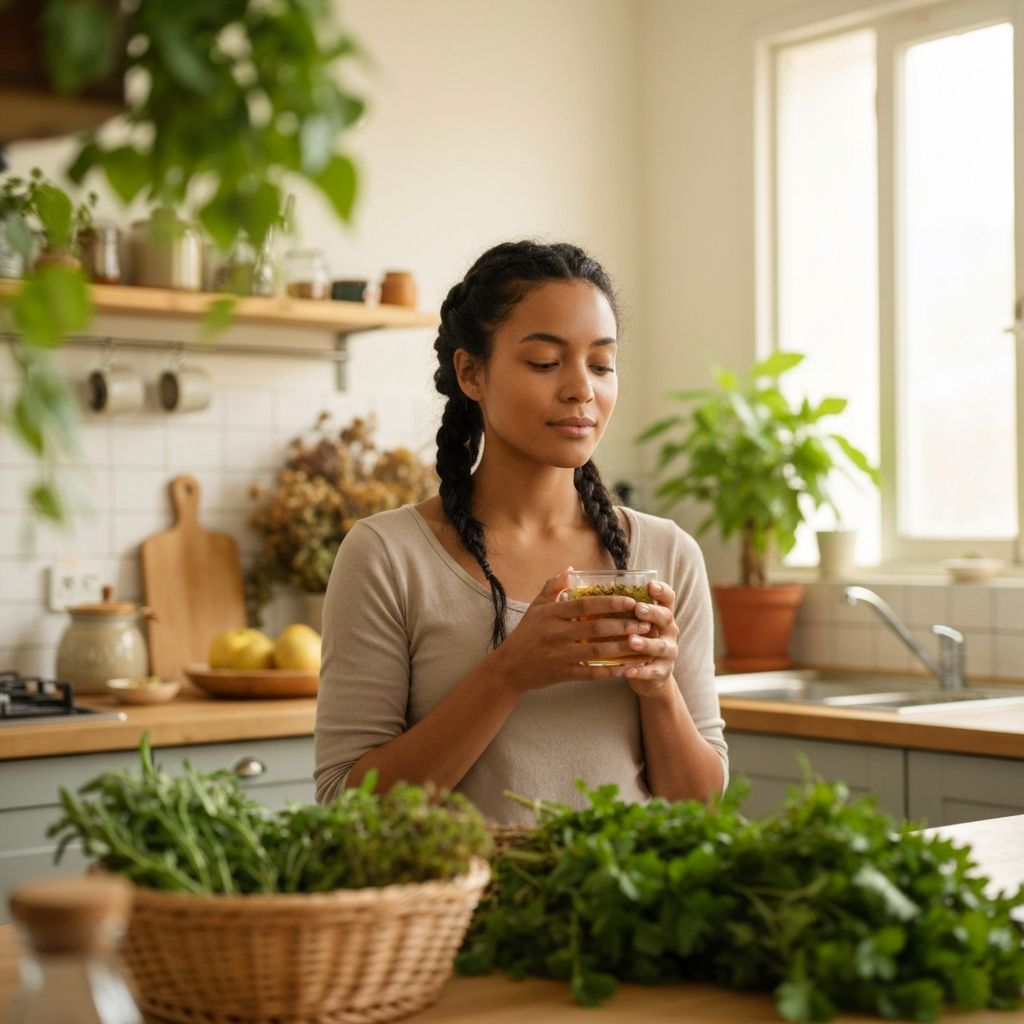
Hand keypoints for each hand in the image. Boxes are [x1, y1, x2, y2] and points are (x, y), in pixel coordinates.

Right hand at [490, 567, 652, 693]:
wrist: (509, 667)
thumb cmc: (525, 634)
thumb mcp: (536, 607)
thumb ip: (553, 587)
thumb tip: (572, 569)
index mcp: (551, 614)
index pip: (584, 605)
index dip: (609, 602)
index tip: (630, 601)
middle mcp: (556, 633)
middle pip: (595, 628)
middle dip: (623, 625)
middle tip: (644, 622)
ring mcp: (560, 655)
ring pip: (596, 651)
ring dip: (621, 648)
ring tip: (642, 643)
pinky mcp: (563, 673)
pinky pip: (590, 673)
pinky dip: (609, 672)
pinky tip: (626, 668)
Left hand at [620, 580, 678, 697]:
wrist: (647, 673)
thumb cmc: (633, 637)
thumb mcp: (630, 620)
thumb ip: (615, 603)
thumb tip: (580, 578)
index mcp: (660, 613)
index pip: (667, 597)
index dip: (660, 590)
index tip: (649, 585)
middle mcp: (668, 630)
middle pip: (666, 617)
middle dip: (652, 613)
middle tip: (637, 610)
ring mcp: (668, 651)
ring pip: (661, 646)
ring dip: (646, 643)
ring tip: (631, 641)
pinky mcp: (662, 671)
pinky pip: (653, 671)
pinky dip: (640, 671)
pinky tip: (627, 671)